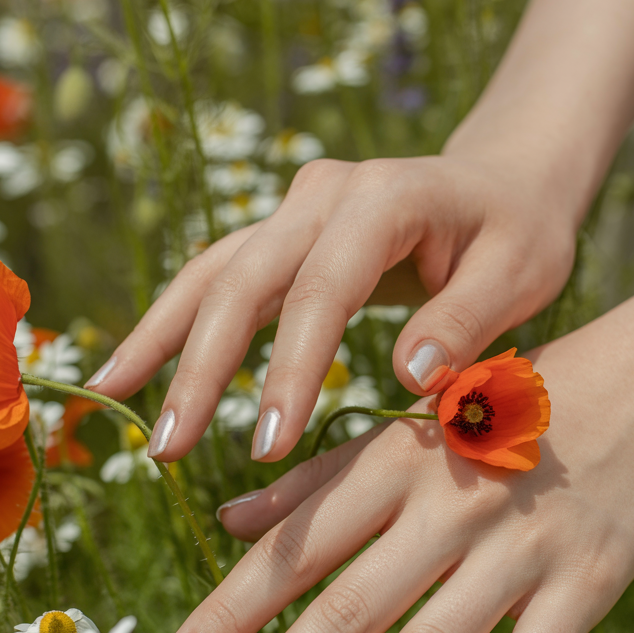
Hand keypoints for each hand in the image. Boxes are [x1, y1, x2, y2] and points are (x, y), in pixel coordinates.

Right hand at [85, 151, 576, 462]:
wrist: (504, 182)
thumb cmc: (519, 234)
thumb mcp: (521, 271)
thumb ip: (469, 319)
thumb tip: (408, 377)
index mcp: (385, 198)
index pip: (324, 289)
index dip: (291, 369)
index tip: (268, 447)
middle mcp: (324, 193)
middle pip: (245, 279)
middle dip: (203, 366)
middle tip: (170, 450)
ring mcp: (294, 208)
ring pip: (212, 274)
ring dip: (163, 340)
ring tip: (112, 400)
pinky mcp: (281, 235)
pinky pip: (216, 279)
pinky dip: (171, 325)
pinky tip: (127, 371)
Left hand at [154, 269, 633, 632]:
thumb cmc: (509, 404)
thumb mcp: (409, 424)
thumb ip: (319, 477)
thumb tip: (228, 521)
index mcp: (397, 461)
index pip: (297, 548)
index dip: (230, 609)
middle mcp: (448, 506)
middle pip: (348, 610)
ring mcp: (520, 549)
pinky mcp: (586, 583)